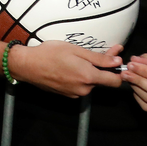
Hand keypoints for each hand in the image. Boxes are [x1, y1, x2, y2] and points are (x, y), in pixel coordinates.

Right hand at [7, 41, 123, 97]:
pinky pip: (79, 86)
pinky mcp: (66, 94)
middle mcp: (84, 89)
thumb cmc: (50, 54)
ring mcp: (74, 93)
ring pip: (90, 83)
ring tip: (77, 59)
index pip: (115, 81)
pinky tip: (69, 67)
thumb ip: (99, 58)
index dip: (119, 71)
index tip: (116, 61)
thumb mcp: (76, 50)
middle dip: (102, 68)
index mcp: (88, 77)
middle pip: (102, 81)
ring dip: (89, 73)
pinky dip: (78, 77)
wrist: (27, 65)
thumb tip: (117, 62)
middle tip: (97, 53)